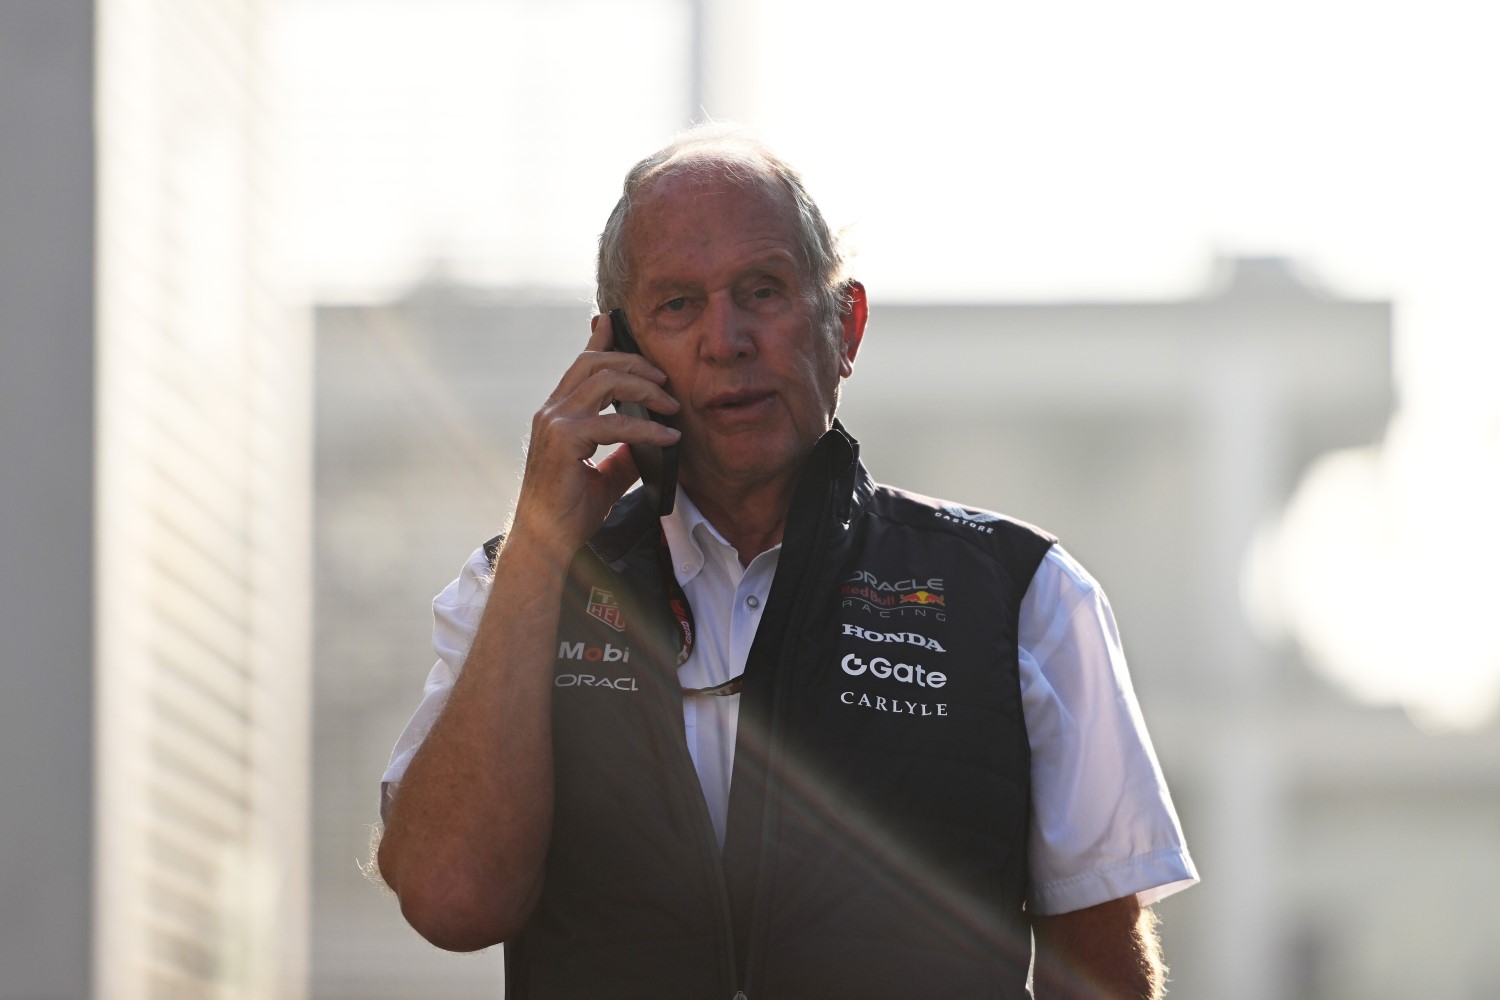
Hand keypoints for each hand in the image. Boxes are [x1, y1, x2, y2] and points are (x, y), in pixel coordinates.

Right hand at [509, 313, 679, 557]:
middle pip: (595, 362)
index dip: (599, 338)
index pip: (580, 364)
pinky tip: (668, 438)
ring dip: (645, 387)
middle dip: (636, 363)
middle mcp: (552, 411)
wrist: (546, 542)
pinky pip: (615, 423)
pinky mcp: (565, 441)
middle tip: (666, 380)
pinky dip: (648, 429)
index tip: (616, 322)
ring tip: (671, 404)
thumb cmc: (570, 511)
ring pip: (605, 381)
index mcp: (557, 413)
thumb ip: (622, 452)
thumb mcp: (604, 475)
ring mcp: (555, 423)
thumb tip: (650, 440)